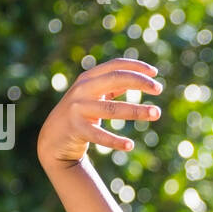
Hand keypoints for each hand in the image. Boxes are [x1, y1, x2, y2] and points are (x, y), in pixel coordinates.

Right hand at [37, 57, 162, 168]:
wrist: (52, 138)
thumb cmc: (79, 113)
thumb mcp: (94, 95)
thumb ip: (113, 86)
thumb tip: (141, 78)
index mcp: (88, 78)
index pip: (115, 66)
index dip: (136, 66)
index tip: (155, 73)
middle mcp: (82, 89)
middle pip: (115, 79)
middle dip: (140, 82)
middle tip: (160, 89)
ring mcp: (78, 108)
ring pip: (112, 108)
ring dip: (137, 110)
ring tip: (157, 113)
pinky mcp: (77, 129)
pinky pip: (100, 135)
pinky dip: (115, 141)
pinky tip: (130, 145)